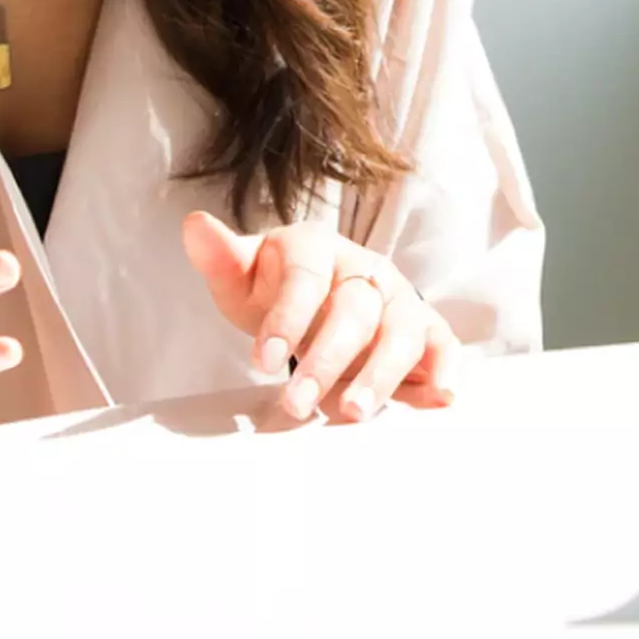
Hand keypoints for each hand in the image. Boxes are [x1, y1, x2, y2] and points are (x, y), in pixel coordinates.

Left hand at [182, 212, 457, 421]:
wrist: (318, 293)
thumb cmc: (277, 288)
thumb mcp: (243, 276)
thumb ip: (220, 258)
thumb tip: (195, 226)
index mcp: (316, 247)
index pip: (306, 278)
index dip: (287, 318)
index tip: (262, 361)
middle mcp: (365, 268)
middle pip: (354, 309)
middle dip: (326, 360)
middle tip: (297, 404)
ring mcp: (398, 297)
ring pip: (400, 331)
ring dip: (380, 374)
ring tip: (352, 413)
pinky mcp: (424, 328)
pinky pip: (441, 345)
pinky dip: (443, 370)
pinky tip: (439, 398)